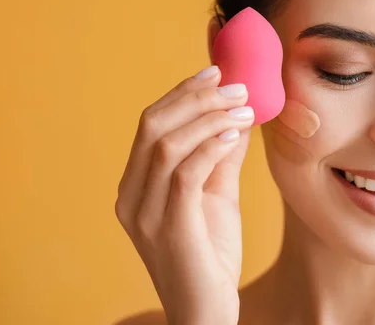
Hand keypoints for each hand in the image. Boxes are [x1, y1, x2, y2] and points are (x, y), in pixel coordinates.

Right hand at [115, 65, 252, 324]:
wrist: (207, 312)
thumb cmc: (211, 254)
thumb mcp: (217, 195)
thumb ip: (222, 156)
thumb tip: (238, 115)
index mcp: (135, 186)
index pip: (150, 125)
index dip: (182, 94)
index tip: (216, 73)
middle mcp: (130, 196)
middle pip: (153, 126)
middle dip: (195, 98)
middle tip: (235, 85)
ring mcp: (144, 214)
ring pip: (167, 145)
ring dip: (208, 118)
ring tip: (244, 107)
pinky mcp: (168, 228)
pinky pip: (185, 174)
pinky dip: (209, 147)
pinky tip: (234, 134)